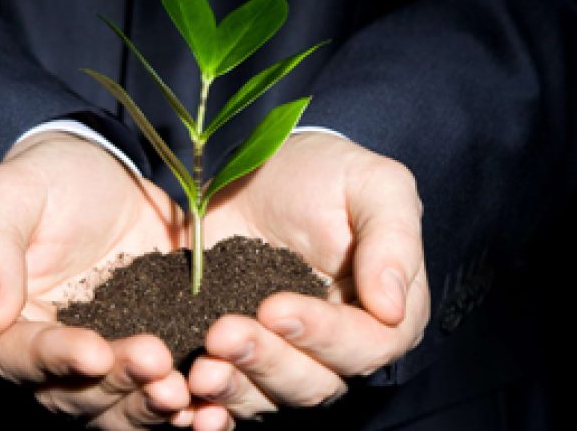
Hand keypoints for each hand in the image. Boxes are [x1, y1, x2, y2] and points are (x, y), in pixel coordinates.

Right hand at [0, 132, 190, 428]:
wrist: (104, 178)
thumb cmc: (47, 178)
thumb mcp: (10, 193)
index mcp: (2, 324)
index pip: (19, 356)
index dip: (57, 359)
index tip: (95, 353)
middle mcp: (45, 358)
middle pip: (73, 394)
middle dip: (116, 384)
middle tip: (157, 365)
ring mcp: (98, 364)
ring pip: (115, 405)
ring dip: (147, 404)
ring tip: (182, 388)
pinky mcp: (142, 358)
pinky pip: (154, 392)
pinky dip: (177, 403)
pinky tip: (207, 401)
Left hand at [188, 133, 430, 429]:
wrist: (258, 171)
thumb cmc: (326, 174)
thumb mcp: (373, 184)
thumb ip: (393, 239)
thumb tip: (391, 308)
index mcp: (382, 315)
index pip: (364, 345)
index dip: (322, 335)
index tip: (274, 307)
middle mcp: (336, 349)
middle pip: (313, 382)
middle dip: (267, 361)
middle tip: (223, 333)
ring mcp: (284, 357)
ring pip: (267, 397)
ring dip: (234, 387)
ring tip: (200, 367)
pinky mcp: (237, 358)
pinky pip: (227, 396)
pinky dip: (207, 404)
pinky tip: (183, 394)